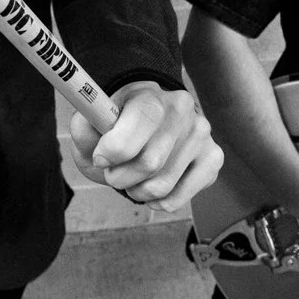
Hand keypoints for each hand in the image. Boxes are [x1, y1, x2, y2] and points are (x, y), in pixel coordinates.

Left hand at [70, 83, 221, 212]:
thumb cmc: (117, 123)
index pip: (136, 128)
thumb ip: (84, 131)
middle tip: (113, 173)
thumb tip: (100, 154)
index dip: (112, 151)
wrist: (148, 118)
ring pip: (162, 186)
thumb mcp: (93, 121)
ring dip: (137, 192)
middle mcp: (182, 111)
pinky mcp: (213, 158)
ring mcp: (201, 134)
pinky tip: (151, 190)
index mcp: (150, 95)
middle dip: (121, 177)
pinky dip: (159, 202)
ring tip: (132, 180)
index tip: (101, 157)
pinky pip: (181, 198)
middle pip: (149, 164)